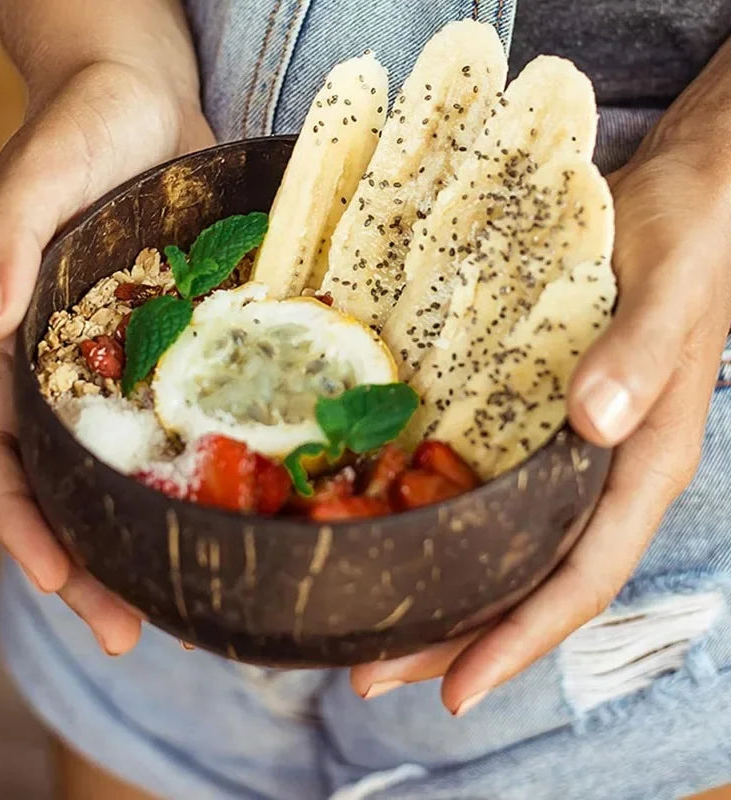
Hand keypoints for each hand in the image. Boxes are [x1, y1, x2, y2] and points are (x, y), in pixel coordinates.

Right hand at [0, 59, 215, 654]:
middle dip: (90, 561)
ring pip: (131, 465)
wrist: (144, 97)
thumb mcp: (38, 173)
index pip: (1, 452)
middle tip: (129, 633)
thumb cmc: (83, 125)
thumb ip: (4, 240)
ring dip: (149, 535)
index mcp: (18, 343)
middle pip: (68, 482)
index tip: (55, 581)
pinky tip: (242, 505)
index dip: (21, 520)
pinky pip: (192, 417)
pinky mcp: (181, 345)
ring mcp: (129, 362)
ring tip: (191, 598)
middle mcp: (70, 367)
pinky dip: (204, 467)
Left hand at [351, 143, 730, 712]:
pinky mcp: (534, 416)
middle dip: (458, 637)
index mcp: (643, 463)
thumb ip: (640, 353)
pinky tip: (391, 529)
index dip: (523, 640)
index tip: (456, 690)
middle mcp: (603, 472)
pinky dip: (444, 524)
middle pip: (531, 583)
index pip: (584, 578)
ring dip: (443, 593)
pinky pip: (491, 490)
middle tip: (370, 675)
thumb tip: (594, 421)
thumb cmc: (684, 239)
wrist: (678, 197)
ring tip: (368, 628)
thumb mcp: (670, 286)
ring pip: (507, 547)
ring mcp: (568, 449)